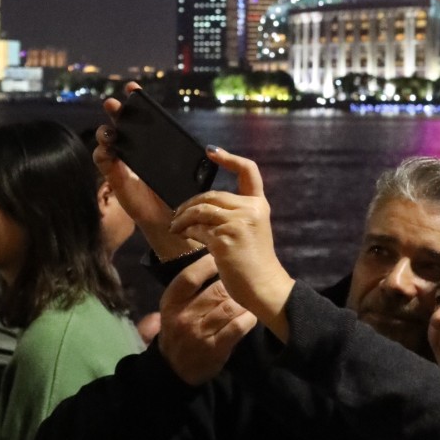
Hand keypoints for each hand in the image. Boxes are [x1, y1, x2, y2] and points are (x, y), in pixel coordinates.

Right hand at [95, 92, 200, 260]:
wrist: (171, 218)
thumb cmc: (179, 193)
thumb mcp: (188, 172)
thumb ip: (195, 160)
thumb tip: (209, 150)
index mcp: (153, 144)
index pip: (143, 118)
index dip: (137, 102)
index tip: (133, 87)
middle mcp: (135, 150)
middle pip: (121, 124)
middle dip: (116, 111)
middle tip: (113, 104)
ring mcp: (123, 163)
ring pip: (107, 141)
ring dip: (105, 133)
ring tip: (110, 132)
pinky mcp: (116, 178)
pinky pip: (103, 162)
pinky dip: (102, 154)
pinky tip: (107, 151)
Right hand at [158, 254, 256, 384]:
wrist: (174, 369)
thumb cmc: (177, 330)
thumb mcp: (173, 308)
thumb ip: (188, 287)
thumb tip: (212, 257)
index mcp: (171, 302)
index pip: (190, 277)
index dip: (207, 263)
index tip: (221, 257)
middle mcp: (184, 316)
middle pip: (216, 291)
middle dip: (233, 284)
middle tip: (242, 281)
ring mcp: (200, 333)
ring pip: (230, 307)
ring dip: (242, 301)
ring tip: (248, 298)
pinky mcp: (215, 348)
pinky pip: (238, 327)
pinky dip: (248, 319)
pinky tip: (251, 315)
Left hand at [170, 149, 293, 339]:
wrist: (264, 288)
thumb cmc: (254, 263)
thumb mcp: (251, 231)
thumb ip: (236, 215)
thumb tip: (204, 207)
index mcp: (259, 205)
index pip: (248, 171)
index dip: (229, 158)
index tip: (211, 151)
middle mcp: (251, 209)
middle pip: (212, 194)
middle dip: (190, 203)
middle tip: (177, 214)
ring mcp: (238, 223)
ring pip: (201, 210)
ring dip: (183, 218)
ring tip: (175, 226)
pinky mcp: (225, 238)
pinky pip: (198, 228)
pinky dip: (187, 231)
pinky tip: (184, 235)